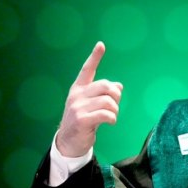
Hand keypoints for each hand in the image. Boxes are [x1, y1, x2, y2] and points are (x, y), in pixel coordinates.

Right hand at [56, 41, 123, 156]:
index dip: (95, 57)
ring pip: (108, 101)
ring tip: (112, 116)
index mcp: (78, 89)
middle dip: (116, 96)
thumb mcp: (92, 106)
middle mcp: (77, 95)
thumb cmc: (83, 121)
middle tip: (115, 105)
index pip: (87, 70)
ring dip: (115, 110)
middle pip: (105, 86)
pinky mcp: (81, 119)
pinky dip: (113, 118)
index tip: (101, 45)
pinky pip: (106, 114)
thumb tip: (119, 85)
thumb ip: (103, 95)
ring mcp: (78, 107)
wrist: (69, 142)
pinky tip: (111, 122)